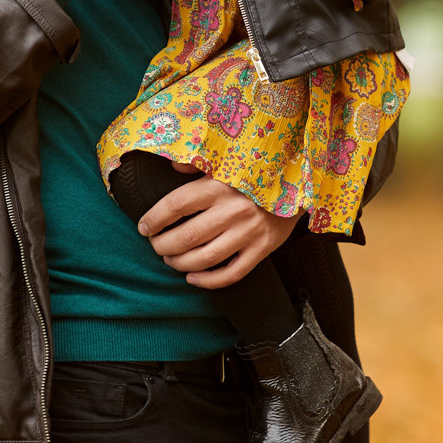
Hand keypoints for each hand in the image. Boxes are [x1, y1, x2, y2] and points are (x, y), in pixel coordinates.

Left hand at [138, 165, 298, 287]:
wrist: (299, 185)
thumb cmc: (254, 174)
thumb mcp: (227, 161)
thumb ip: (198, 163)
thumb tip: (172, 166)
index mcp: (218, 186)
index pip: (175, 205)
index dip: (154, 219)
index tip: (143, 226)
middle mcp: (233, 210)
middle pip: (186, 236)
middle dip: (162, 245)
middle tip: (155, 245)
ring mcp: (249, 232)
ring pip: (205, 258)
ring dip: (180, 264)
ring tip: (170, 260)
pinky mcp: (263, 249)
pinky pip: (232, 273)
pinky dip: (209, 281)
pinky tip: (193, 279)